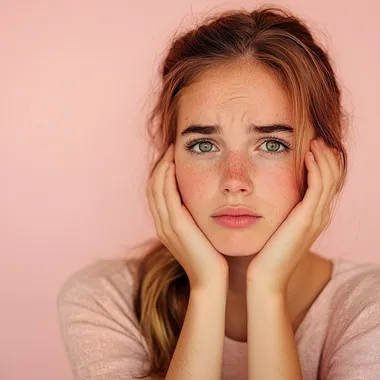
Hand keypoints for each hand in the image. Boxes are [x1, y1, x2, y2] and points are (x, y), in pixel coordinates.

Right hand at [146, 143, 228, 289]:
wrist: (212, 281)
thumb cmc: (213, 257)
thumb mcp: (201, 233)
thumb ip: (197, 217)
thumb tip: (206, 200)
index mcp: (166, 225)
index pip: (157, 192)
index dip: (162, 172)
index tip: (173, 156)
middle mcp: (161, 223)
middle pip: (152, 186)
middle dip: (160, 165)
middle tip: (171, 148)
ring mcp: (166, 225)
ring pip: (156, 188)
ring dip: (162, 167)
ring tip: (172, 150)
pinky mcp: (175, 226)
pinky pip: (166, 195)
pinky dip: (167, 177)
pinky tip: (175, 164)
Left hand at [246, 137, 341, 294]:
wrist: (265, 276)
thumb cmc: (265, 252)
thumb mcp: (276, 227)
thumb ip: (280, 211)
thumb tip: (270, 195)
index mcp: (312, 217)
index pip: (326, 183)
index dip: (323, 163)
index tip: (311, 146)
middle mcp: (319, 216)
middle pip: (333, 178)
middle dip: (326, 156)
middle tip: (316, 139)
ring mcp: (315, 218)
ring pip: (329, 179)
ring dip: (323, 157)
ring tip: (314, 142)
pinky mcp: (306, 219)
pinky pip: (318, 186)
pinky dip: (316, 168)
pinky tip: (307, 155)